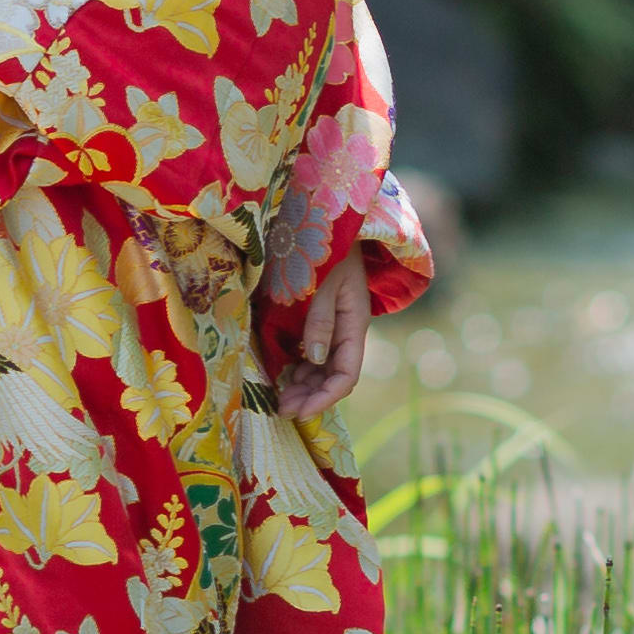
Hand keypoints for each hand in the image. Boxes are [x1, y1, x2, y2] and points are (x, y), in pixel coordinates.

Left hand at [272, 260, 371, 420]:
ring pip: (320, 368)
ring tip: (278, 400)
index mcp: (354, 324)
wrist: (328, 221)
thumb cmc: (328, 248)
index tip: (301, 412)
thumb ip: (320, 318)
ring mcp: (331, 326)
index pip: (346, 374)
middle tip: (281, 411)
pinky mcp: (315, 320)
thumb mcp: (325, 281)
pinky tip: (281, 376)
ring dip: (302, 387)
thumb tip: (313, 358)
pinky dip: (296, 369)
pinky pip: (308, 353)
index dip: (326, 397)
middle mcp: (345, 331)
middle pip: (332, 376)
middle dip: (310, 397)